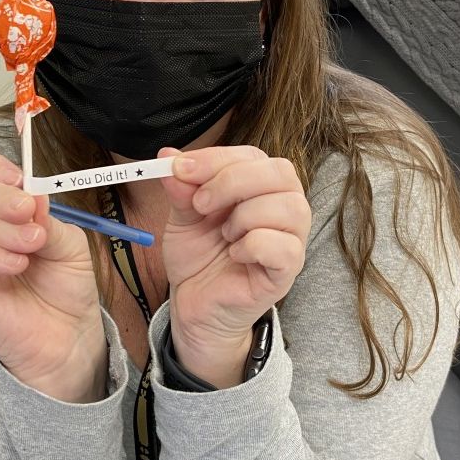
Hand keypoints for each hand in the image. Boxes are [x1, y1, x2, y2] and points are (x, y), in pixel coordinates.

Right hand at [0, 151, 105, 400]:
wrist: (71, 339)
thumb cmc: (66, 291)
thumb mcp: (70, 242)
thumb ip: (48, 217)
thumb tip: (31, 193)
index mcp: (4, 213)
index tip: (17, 176)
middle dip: (0, 197)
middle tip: (29, 212)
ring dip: (0, 229)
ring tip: (33, 246)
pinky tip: (16, 265)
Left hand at [159, 145, 310, 386]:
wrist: (195, 303)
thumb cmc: (199, 256)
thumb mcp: (182, 217)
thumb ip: (181, 187)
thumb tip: (168, 157)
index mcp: (260, 184)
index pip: (252, 155)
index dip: (216, 159)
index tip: (180, 169)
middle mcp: (284, 206)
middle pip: (280, 173)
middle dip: (232, 182)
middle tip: (200, 203)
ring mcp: (291, 238)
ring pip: (288, 207)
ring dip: (245, 216)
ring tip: (224, 235)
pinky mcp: (288, 269)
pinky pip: (284, 247)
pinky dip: (253, 246)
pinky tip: (236, 255)